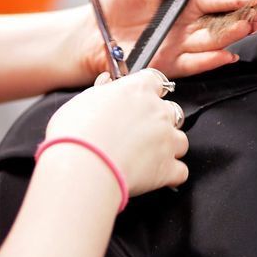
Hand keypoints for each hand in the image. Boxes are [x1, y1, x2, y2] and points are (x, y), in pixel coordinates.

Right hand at [45, 70, 187, 195]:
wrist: (82, 166)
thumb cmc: (76, 133)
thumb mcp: (82, 101)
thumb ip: (101, 90)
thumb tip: (107, 82)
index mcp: (138, 89)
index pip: (156, 80)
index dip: (150, 91)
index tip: (142, 99)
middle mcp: (159, 111)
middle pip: (172, 111)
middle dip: (160, 121)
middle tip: (139, 132)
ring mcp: (167, 140)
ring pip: (180, 140)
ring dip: (169, 147)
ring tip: (146, 157)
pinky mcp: (168, 168)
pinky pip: (180, 171)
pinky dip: (171, 175)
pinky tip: (156, 177)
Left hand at [77, 0, 256, 80]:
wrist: (92, 33)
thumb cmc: (117, 3)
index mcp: (187, 0)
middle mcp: (190, 23)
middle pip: (222, 21)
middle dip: (242, 18)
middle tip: (256, 15)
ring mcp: (182, 45)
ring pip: (213, 42)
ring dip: (231, 37)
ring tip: (245, 28)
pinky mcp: (172, 65)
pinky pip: (196, 63)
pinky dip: (212, 60)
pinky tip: (227, 54)